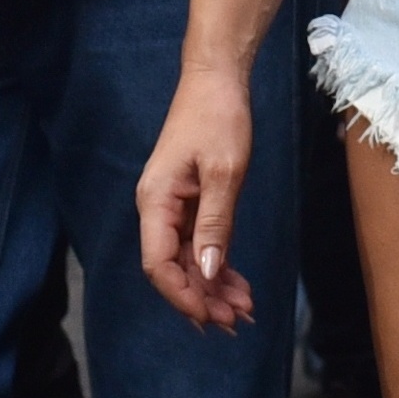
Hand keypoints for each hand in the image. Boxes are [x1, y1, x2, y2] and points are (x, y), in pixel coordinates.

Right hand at [136, 66, 256, 332]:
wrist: (217, 76)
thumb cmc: (219, 115)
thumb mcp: (224, 170)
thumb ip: (215, 222)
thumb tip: (208, 272)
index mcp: (155, 202)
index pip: (159, 264)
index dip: (183, 295)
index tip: (211, 316)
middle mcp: (157, 208)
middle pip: (174, 267)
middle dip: (204, 297)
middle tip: (237, 321)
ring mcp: (173, 204)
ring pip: (189, 257)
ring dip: (214, 284)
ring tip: (243, 308)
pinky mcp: (190, 198)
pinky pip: (199, 240)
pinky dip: (217, 261)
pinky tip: (236, 281)